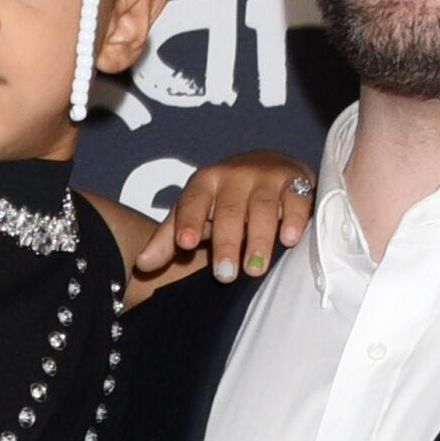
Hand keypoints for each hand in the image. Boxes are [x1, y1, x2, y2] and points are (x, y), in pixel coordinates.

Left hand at [134, 150, 315, 283]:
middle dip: (226, 243)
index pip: (192, 202)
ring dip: (259, 239)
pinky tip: (289, 240)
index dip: (188, 222)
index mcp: (204, 183)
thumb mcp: (194, 213)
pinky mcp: (297, 182)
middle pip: (228, 211)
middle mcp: (234, 176)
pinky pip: (297, 201)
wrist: (269, 165)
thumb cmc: (223, 199)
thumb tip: (142, 265)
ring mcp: (266, 177)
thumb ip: (168, 238)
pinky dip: (293, 220)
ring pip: (262, 208)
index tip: (185, 244)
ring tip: (254, 269)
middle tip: (224, 275)